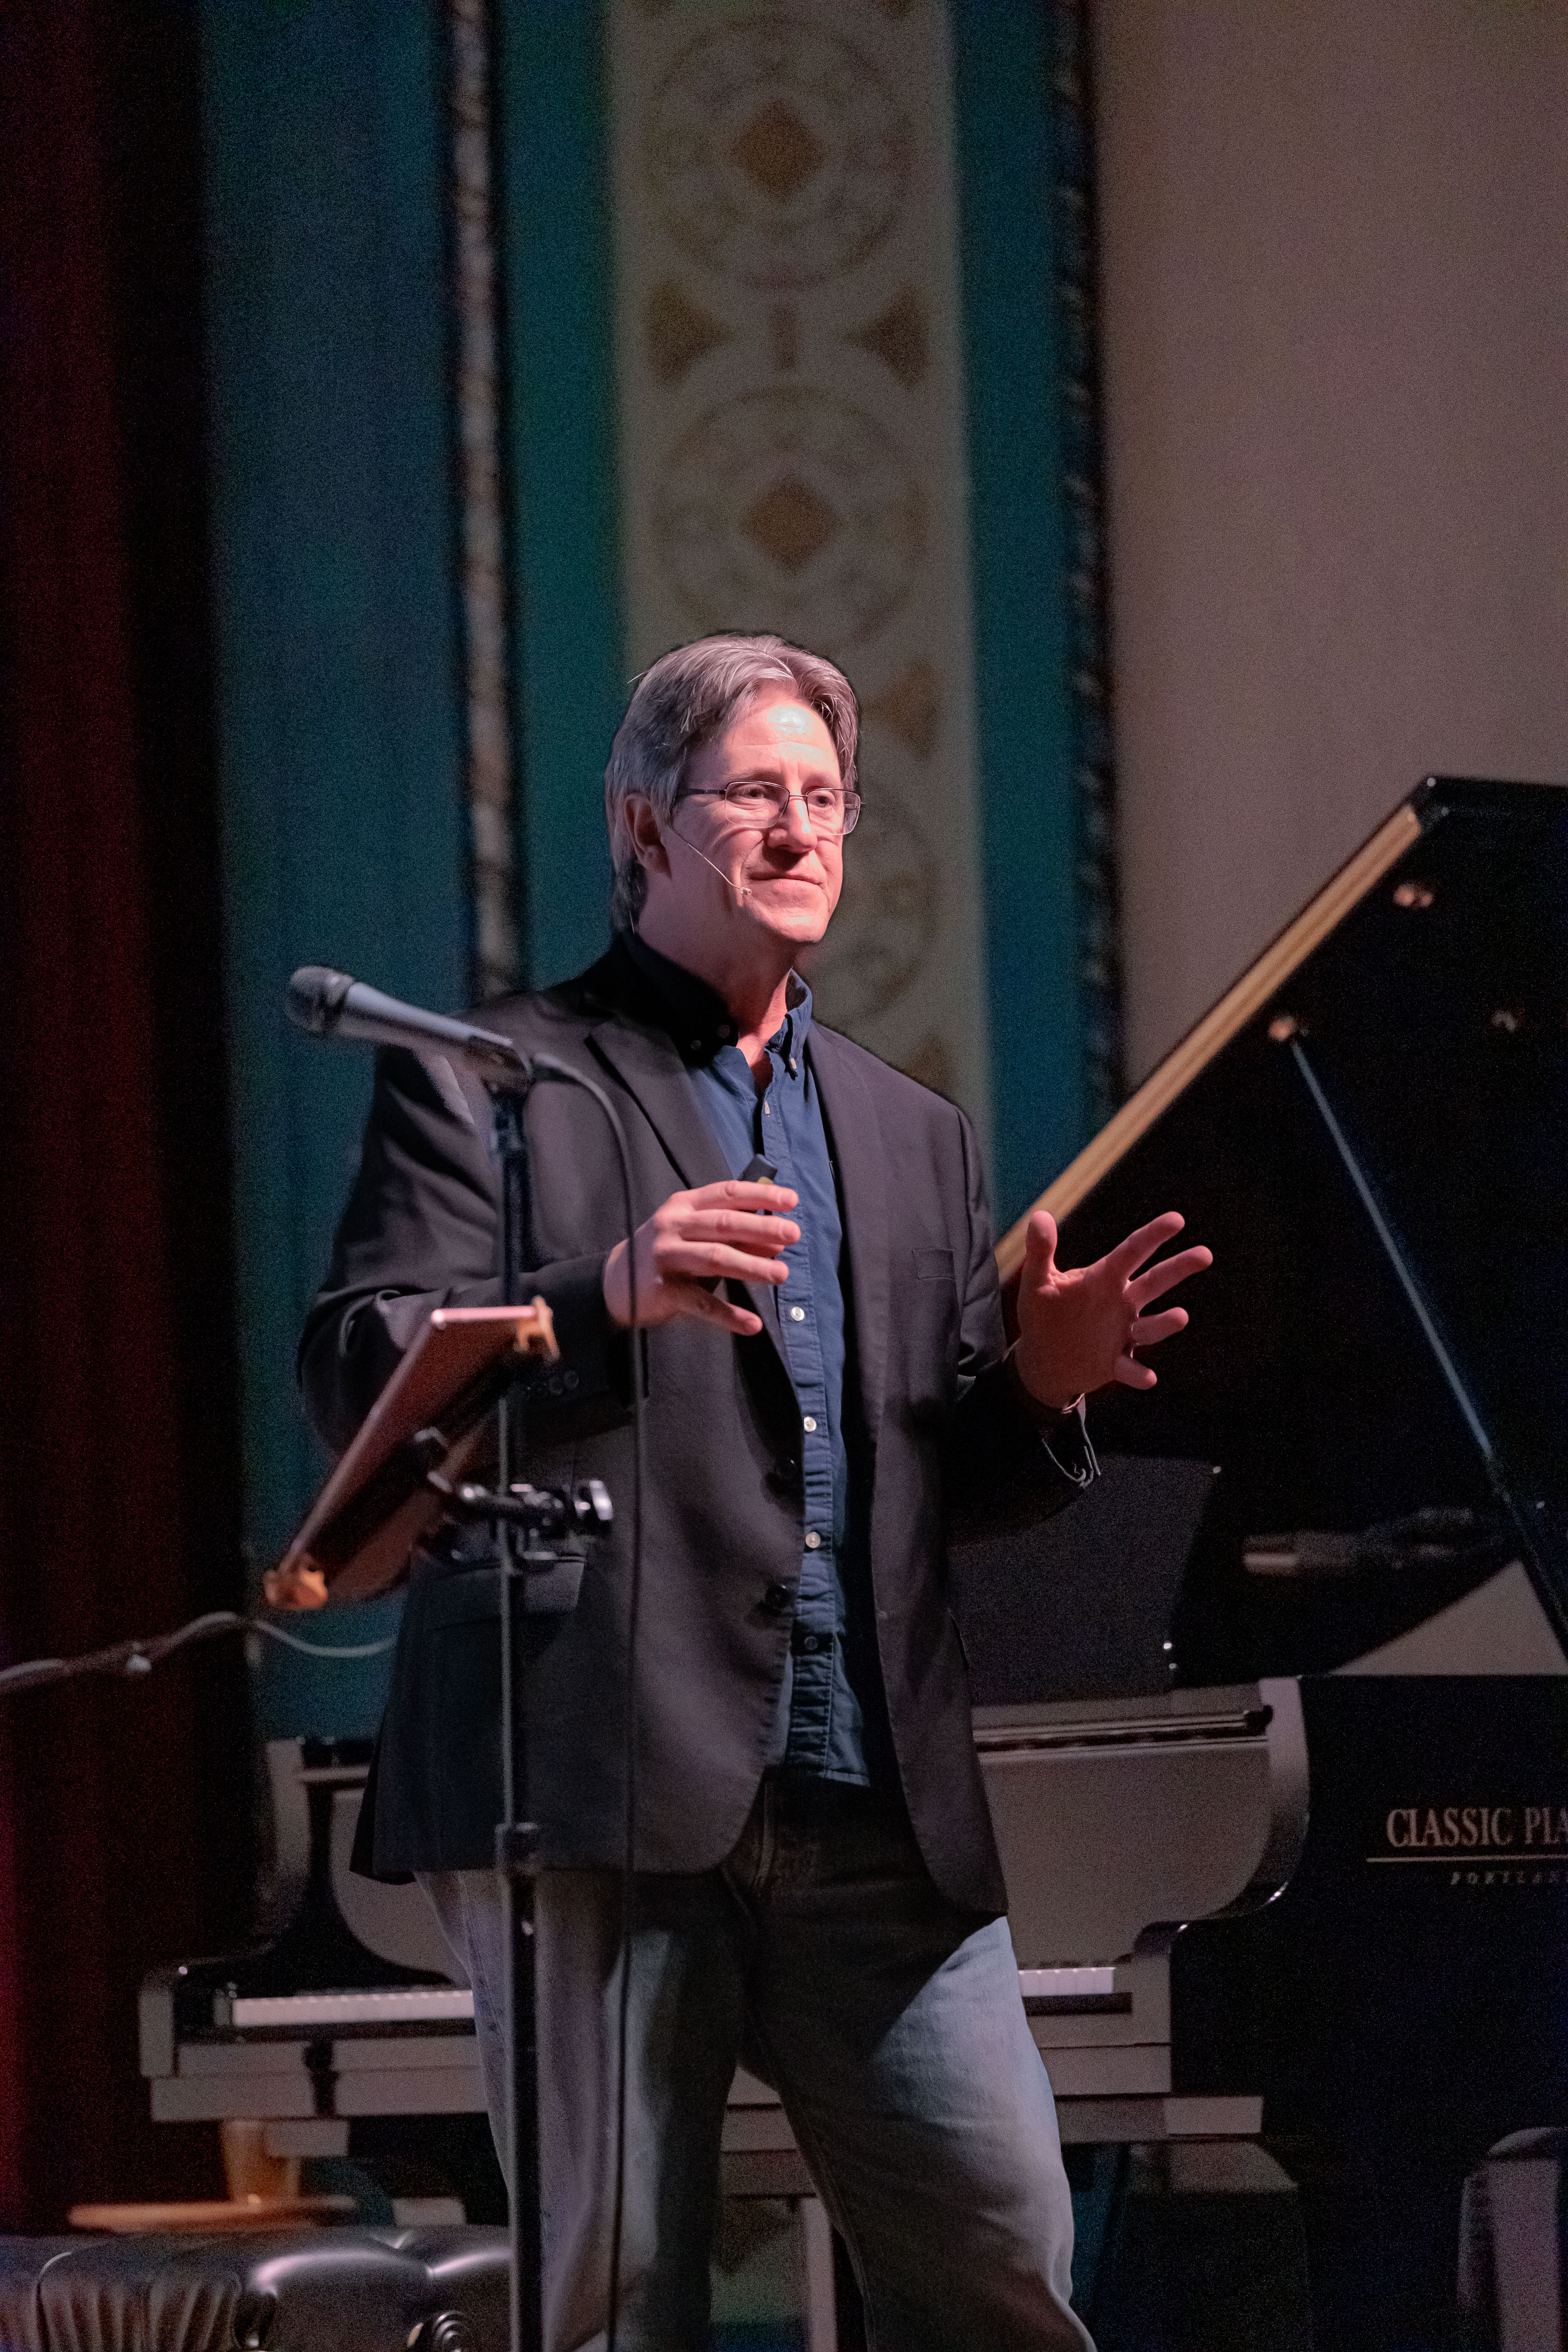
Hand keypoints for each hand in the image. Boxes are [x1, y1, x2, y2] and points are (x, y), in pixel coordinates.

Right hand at [603, 1179, 799, 1337]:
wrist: (615, 1282)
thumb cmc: (667, 1253)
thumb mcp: (698, 1236)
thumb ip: (734, 1236)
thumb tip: (776, 1244)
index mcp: (684, 1205)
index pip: (726, 1193)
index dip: (760, 1196)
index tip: (791, 1201)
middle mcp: (673, 1226)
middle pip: (723, 1224)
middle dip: (761, 1228)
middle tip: (793, 1234)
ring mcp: (665, 1257)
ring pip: (714, 1258)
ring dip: (751, 1266)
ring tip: (781, 1274)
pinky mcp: (662, 1291)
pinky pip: (700, 1303)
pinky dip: (728, 1315)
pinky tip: (752, 1324)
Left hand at [1012, 1209, 1212, 1409]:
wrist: (1042, 1360)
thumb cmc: (1044, 1315)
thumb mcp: (1038, 1282)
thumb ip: (1040, 1251)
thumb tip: (1039, 1216)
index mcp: (1105, 1278)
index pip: (1133, 1251)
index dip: (1153, 1235)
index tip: (1177, 1220)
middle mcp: (1122, 1303)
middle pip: (1154, 1282)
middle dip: (1178, 1268)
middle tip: (1204, 1255)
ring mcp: (1123, 1334)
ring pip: (1150, 1326)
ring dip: (1165, 1323)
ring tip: (1181, 1316)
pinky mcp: (1116, 1363)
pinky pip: (1130, 1368)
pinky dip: (1138, 1373)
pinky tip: (1147, 1377)